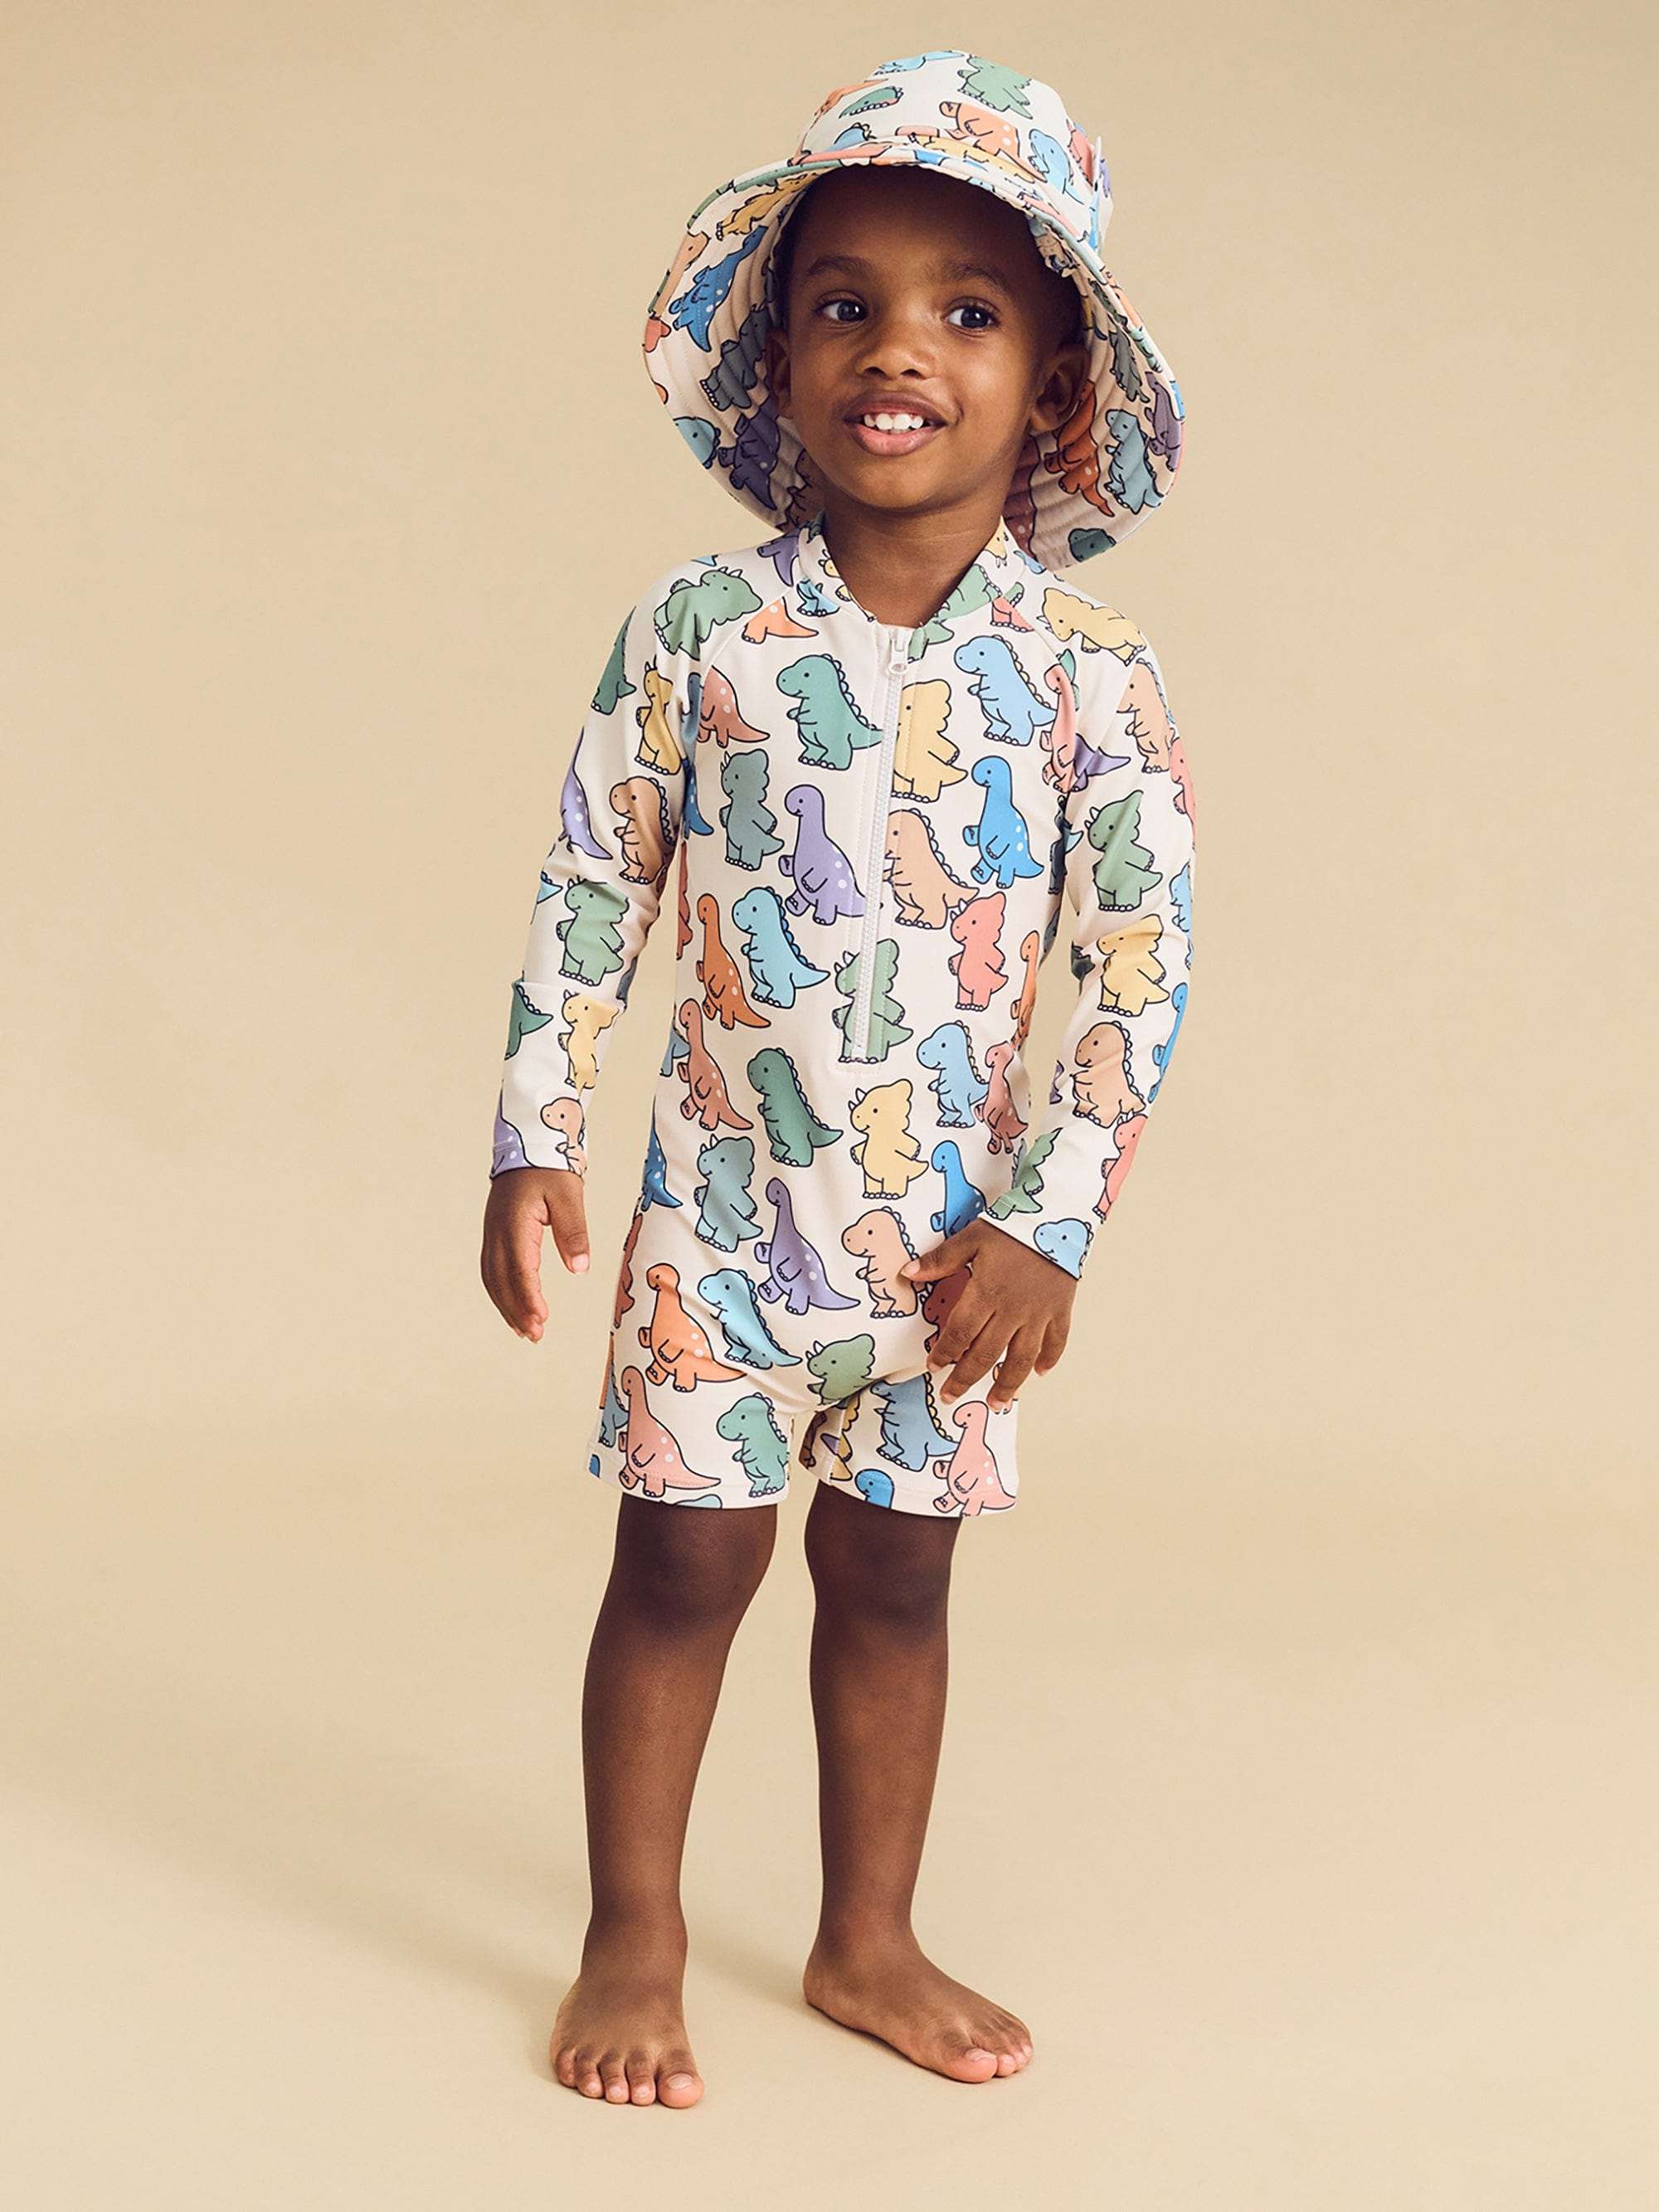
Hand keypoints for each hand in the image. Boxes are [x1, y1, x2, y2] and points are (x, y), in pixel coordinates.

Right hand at [480, 1166, 591, 1340]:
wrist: (528, 1146)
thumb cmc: (551, 1169)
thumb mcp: (569, 1196)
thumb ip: (573, 1232)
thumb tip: (579, 1269)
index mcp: (515, 1223)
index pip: (519, 1268)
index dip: (528, 1297)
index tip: (540, 1320)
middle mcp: (497, 1232)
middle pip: (500, 1280)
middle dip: (516, 1310)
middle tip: (535, 1335)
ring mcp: (492, 1233)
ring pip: (492, 1278)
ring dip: (506, 1306)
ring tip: (525, 1330)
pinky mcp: (494, 1235)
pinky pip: (491, 1270)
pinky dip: (500, 1292)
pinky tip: (513, 1306)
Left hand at [900, 1219, 1075, 1409]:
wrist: (1057, 1215)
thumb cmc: (1011, 1226)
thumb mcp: (971, 1238)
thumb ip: (940, 1260)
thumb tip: (906, 1273)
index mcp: (986, 1293)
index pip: (960, 1333)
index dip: (944, 1353)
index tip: (933, 1367)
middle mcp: (1012, 1311)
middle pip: (985, 1354)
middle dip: (965, 1379)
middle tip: (950, 1396)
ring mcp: (1039, 1314)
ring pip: (1022, 1359)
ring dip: (1008, 1384)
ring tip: (997, 1403)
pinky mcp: (1061, 1310)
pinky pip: (1057, 1341)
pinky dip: (1049, 1359)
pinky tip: (1040, 1373)